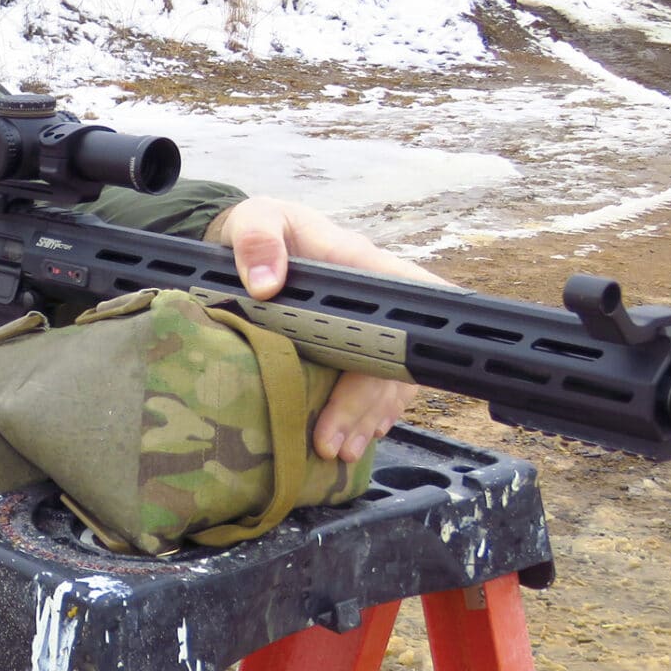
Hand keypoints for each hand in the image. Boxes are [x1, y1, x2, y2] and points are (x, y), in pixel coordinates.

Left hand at [206, 196, 448, 462]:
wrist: (253, 238)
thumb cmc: (260, 226)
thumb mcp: (255, 219)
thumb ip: (258, 241)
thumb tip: (266, 284)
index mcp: (359, 264)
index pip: (409, 297)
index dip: (416, 338)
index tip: (396, 382)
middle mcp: (374, 299)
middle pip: (393, 357)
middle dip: (365, 404)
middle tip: (332, 442)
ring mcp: (368, 326)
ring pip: (388, 379)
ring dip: (367, 419)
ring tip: (340, 451)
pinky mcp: (353, 347)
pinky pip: (375, 387)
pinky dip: (366, 415)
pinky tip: (355, 437)